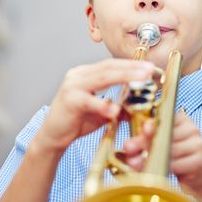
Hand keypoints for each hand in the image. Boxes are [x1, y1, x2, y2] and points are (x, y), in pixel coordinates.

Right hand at [33, 59, 153, 152]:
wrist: (52, 136)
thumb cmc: (75, 121)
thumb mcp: (101, 112)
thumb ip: (117, 106)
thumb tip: (138, 106)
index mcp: (85, 74)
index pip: (111, 65)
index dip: (131, 65)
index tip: (149, 67)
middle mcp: (78, 75)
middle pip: (109, 67)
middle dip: (132, 68)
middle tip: (149, 70)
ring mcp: (72, 86)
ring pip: (102, 78)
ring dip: (124, 77)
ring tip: (141, 79)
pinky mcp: (69, 100)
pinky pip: (89, 100)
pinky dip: (103, 105)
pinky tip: (116, 110)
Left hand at [122, 112, 201, 194]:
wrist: (200, 176)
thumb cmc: (176, 157)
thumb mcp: (161, 144)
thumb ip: (145, 141)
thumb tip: (128, 145)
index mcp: (181, 119)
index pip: (163, 118)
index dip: (148, 126)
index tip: (138, 133)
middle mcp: (192, 128)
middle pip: (164, 134)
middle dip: (145, 144)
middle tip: (130, 153)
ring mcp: (197, 143)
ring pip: (168, 150)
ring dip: (151, 159)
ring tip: (139, 164)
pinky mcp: (200, 160)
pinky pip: (175, 164)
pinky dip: (164, 168)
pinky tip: (159, 171)